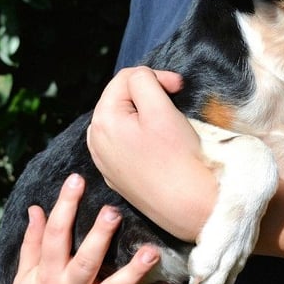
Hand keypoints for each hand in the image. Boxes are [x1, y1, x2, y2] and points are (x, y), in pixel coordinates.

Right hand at [11, 173, 176, 283]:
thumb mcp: (24, 278)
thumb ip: (32, 243)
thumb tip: (35, 207)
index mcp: (48, 275)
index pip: (55, 236)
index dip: (64, 207)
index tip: (76, 180)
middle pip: (86, 261)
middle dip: (100, 237)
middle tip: (114, 211)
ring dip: (134, 271)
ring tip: (151, 252)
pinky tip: (172, 281)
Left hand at [86, 67, 216, 241]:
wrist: (188, 206)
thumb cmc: (177, 158)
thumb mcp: (160, 108)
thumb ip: (145, 81)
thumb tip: (143, 78)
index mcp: (103, 120)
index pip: (126, 78)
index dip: (157, 76)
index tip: (180, 89)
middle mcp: (95, 141)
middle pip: (121, 99)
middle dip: (149, 95)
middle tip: (176, 104)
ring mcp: (105, 161)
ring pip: (123, 121)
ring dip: (144, 115)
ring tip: (168, 125)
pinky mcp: (118, 176)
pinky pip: (126, 144)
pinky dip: (142, 136)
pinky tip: (160, 147)